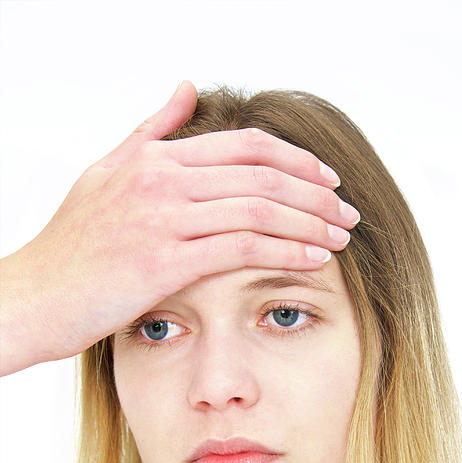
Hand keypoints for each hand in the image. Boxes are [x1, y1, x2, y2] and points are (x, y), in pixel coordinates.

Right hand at [4, 80, 358, 366]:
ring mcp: (163, 219)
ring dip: (310, 222)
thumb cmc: (71, 245)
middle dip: (316, 192)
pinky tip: (313, 259)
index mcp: (156, 158)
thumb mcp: (108, 172)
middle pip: (263, 174)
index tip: (327, 179)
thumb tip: (188, 88)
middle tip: (348, 212)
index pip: (245, 146)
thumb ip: (153, 131)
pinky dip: (285, 251)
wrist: (34, 295)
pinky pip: (242, 248)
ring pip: (259, 208)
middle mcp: (163, 180)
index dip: (296, 160)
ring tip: (341, 237)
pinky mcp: (163, 262)